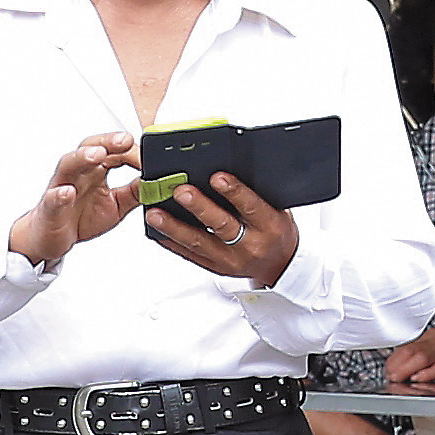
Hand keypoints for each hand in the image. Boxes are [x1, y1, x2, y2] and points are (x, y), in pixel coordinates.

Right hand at [13, 132, 146, 267]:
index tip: (151, 156)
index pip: (115, 151)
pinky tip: (68, 192)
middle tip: (125, 140)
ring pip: (69, 164)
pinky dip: (60, 194)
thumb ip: (135, 192)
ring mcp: (62, 186)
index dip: (132, 151)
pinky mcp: (51, 207)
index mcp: (96, 169)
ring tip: (97, 155)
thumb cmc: (81, 216)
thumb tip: (158, 182)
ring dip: (82, 157)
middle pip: (91, 147)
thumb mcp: (117, 205)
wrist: (52, 237)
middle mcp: (79, 172)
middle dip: (108, 141)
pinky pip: (53, 198)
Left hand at [144, 168, 301, 290]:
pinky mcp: (216, 268)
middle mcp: (250, 245)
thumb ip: (255, 193)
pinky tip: (157, 231)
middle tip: (180, 191)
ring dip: (175, 227)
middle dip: (199, 207)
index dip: (234, 191)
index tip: (217, 177)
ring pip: (199, 243)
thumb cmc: (276, 231)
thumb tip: (225, 167)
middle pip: (221, 225)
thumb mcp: (277, 209)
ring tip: (155, 213)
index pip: (251, 206)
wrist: (280, 265)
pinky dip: (172, 242)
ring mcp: (231, 260)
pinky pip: (190, 255)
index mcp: (269, 226)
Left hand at [381, 328, 434, 390]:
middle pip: (410, 350)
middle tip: (390, 377)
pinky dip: (428, 373)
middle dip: (396, 365)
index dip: (393, 360)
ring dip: (406, 369)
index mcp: (433, 336)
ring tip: (398, 378)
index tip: (387, 371)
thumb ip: (424, 356)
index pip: (406, 346)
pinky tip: (420, 379)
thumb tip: (403, 368)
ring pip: (422, 356)